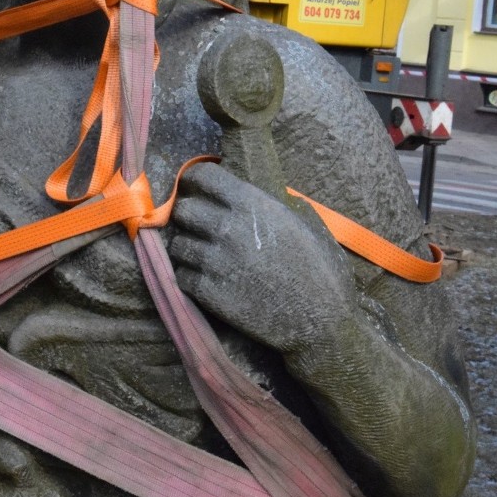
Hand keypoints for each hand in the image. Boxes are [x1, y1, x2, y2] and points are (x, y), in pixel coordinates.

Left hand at [170, 161, 355, 354]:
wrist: (318, 320)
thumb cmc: (318, 270)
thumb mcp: (302, 223)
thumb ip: (268, 204)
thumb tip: (247, 195)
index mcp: (251, 204)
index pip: (203, 177)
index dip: (194, 181)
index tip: (194, 188)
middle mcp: (227, 228)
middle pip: (183, 210)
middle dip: (189, 216)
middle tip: (199, 226)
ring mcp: (214, 260)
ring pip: (178, 244)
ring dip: (187, 248)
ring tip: (203, 256)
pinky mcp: (207, 291)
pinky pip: (180, 275)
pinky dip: (189, 276)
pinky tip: (206, 280)